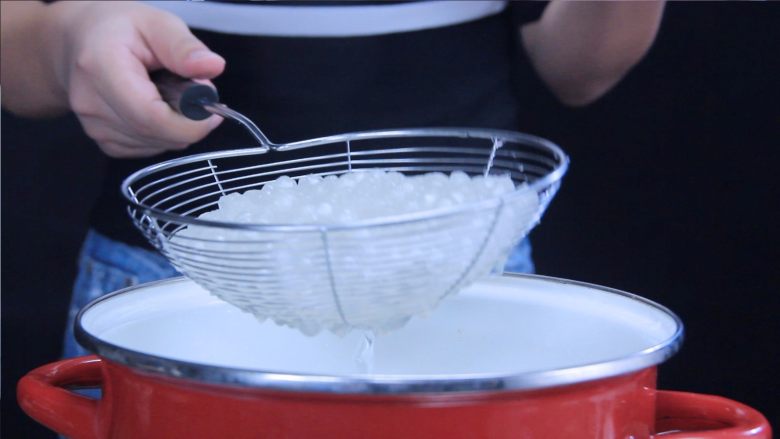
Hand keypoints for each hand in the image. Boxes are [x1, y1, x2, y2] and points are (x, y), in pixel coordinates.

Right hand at [48, 1, 224, 157]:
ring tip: (168, 94)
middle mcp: (91, 103)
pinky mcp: (102, 140)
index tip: (212, 110)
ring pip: (155, 145)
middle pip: (155, 134)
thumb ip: (184, 47)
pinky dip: (162, 135)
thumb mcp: (156, 23)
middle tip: (193, 93)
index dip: (190, 123)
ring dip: (175, 127)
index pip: (151, 117)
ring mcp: (93, 126)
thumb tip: (213, 66)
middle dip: (188, 122)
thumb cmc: (119, 28)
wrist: (78, 41)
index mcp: (102, 68)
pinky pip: (146, 149)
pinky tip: (157, 108)